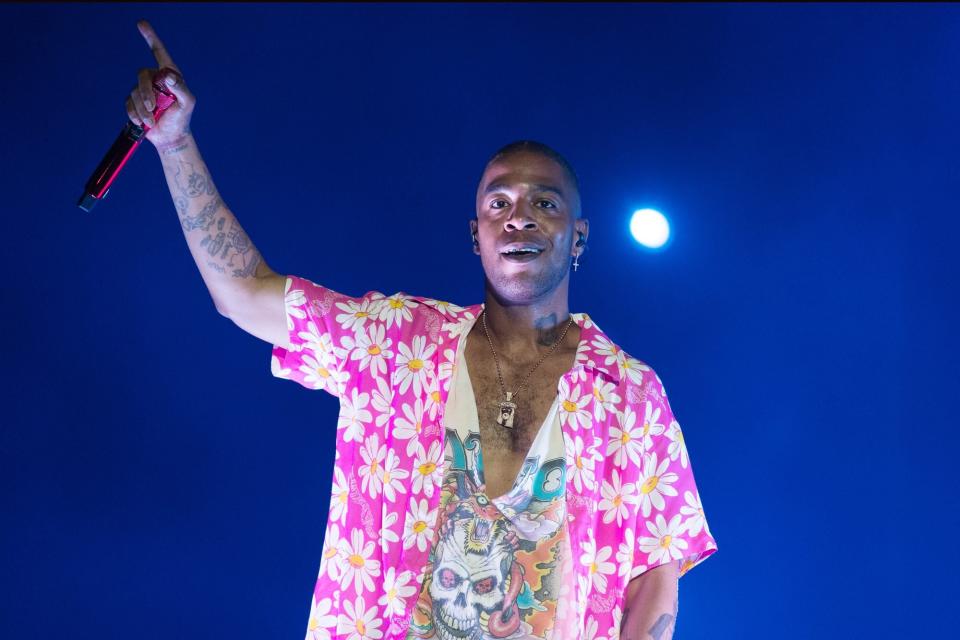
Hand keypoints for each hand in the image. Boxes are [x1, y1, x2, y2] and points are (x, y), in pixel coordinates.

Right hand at [125, 20, 194, 146]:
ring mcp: (143, 90)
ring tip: (152, 121)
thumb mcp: (187, 103)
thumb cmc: (181, 118)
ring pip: (134, 92)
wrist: (170, 137)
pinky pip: (128, 104)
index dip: (150, 37)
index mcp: (169, 74)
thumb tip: (168, 76)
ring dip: (142, 109)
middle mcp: (155, 79)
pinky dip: (135, 114)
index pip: (159, 52)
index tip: (141, 23)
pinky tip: (144, 123)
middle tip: (152, 108)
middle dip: (145, 92)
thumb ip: (181, 89)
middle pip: (142, 75)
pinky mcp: (134, 102)